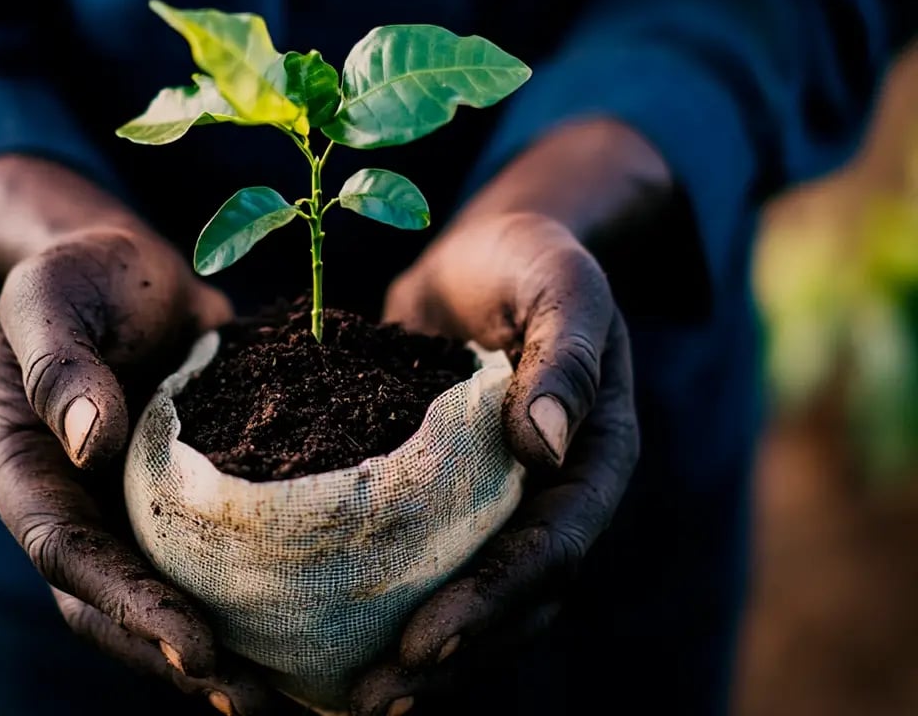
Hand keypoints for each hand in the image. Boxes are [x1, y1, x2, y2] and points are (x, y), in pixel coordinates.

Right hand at [0, 157, 294, 713]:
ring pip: (167, 594)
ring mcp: (132, 506)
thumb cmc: (74, 274)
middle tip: (256, 700)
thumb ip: (60, 365)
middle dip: (179, 658)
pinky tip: (316, 620)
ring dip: (221, 649)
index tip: (195, 648)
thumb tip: (89, 444)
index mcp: (25, 470)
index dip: (129, 607)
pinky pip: (215, 552)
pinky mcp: (186, 494)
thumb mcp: (49, 298)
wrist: (120, 265)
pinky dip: (254, 592)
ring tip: (291, 695)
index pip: (69, 556)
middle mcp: (75, 506)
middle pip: (116, 604)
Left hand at [351, 211, 638, 714]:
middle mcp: (552, 495)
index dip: (493, 602)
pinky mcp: (446, 494)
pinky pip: (424, 560)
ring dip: (419, 655)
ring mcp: (499, 501)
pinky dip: (386, 602)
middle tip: (372, 699)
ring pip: (472, 598)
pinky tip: (328, 636)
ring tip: (350, 699)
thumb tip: (551, 445)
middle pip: (513, 601)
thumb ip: (566, 356)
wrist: (488, 253)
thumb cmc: (532, 257)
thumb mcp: (558, 283)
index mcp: (596, 459)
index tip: (424, 643)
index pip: (552, 550)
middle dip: (450, 655)